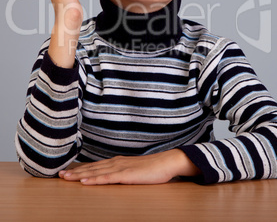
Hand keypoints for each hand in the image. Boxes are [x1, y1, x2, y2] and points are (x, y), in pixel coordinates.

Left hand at [59, 149, 200, 184]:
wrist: (166, 162)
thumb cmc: (152, 168)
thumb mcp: (133, 170)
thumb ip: (122, 172)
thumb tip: (113, 176)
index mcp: (117, 162)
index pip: (94, 166)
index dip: (80, 169)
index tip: (67, 172)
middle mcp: (115, 162)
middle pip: (91, 168)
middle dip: (74, 172)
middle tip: (59, 175)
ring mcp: (120, 168)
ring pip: (95, 172)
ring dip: (79, 175)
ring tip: (66, 178)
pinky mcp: (125, 175)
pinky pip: (107, 178)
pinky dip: (94, 179)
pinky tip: (85, 181)